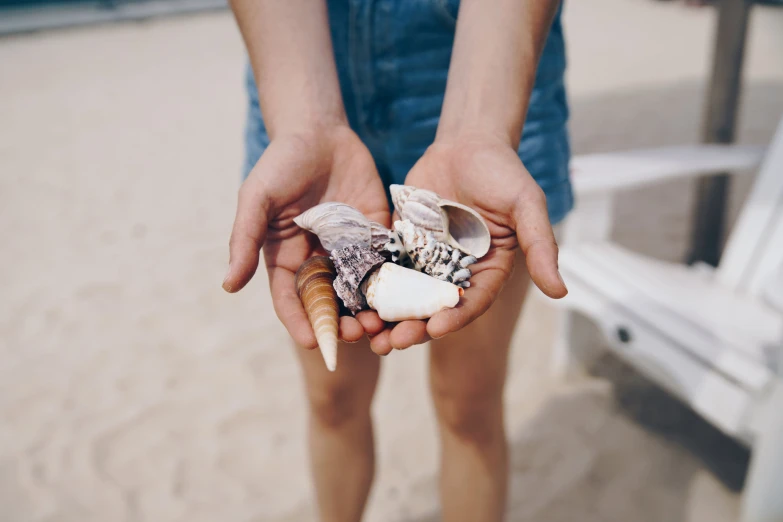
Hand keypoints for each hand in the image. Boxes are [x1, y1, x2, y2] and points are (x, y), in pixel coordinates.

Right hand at [223, 125, 389, 348]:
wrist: (320, 132)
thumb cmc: (281, 163)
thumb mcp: (257, 198)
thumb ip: (244, 240)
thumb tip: (229, 285)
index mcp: (287, 259)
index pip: (292, 301)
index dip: (301, 323)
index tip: (313, 343)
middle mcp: (319, 261)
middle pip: (331, 304)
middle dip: (342, 324)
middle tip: (356, 334)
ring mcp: (349, 250)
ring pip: (361, 292)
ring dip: (370, 311)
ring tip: (381, 323)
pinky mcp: (375, 235)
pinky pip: (386, 265)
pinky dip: (393, 284)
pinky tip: (403, 297)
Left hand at [365, 133, 567, 353]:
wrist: (466, 142)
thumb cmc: (502, 172)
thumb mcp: (526, 206)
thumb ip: (540, 246)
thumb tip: (561, 293)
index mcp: (488, 271)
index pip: (472, 302)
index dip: (455, 317)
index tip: (436, 328)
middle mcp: (457, 272)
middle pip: (434, 308)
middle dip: (415, 327)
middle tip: (393, 342)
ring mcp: (427, 261)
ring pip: (407, 296)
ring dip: (390, 317)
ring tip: (369, 334)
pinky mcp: (402, 246)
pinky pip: (386, 269)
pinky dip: (373, 286)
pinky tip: (354, 299)